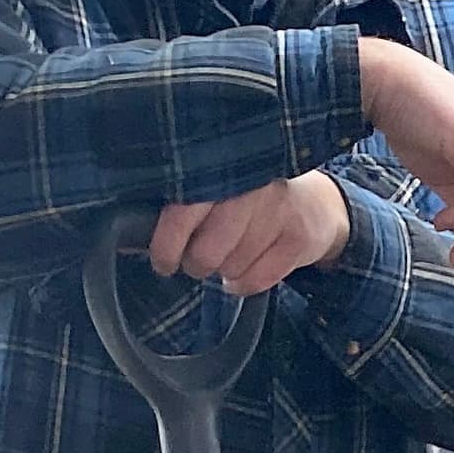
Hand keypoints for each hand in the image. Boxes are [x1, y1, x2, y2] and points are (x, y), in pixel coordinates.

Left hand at [150, 173, 351, 296]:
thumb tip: (133, 234)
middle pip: (206, 251)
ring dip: (225, 271)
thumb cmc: (250, 200)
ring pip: (230, 268)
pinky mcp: (298, 238)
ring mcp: (277, 210)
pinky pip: (255, 280)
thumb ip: (183, 203)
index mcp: (221, 168)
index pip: (182, 211)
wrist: (320, 206)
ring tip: (231, 256)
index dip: (167, 245)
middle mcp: (251, 185)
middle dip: (198, 264)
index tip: (163, 261)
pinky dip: (244, 284)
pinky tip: (246, 269)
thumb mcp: (219, 189)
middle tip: (200, 260)